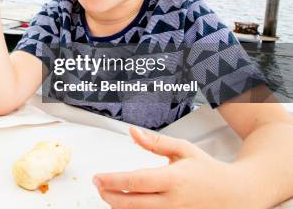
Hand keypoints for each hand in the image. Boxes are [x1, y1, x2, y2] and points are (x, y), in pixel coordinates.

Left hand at [93, 127, 255, 208]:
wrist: (236, 193)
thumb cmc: (209, 171)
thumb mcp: (183, 149)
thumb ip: (155, 142)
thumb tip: (133, 132)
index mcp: (173, 179)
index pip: (135, 182)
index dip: (112, 181)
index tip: (97, 177)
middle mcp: (173, 201)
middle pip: (131, 204)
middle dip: (109, 195)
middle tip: (98, 185)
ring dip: (119, 206)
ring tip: (109, 194)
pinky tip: (127, 204)